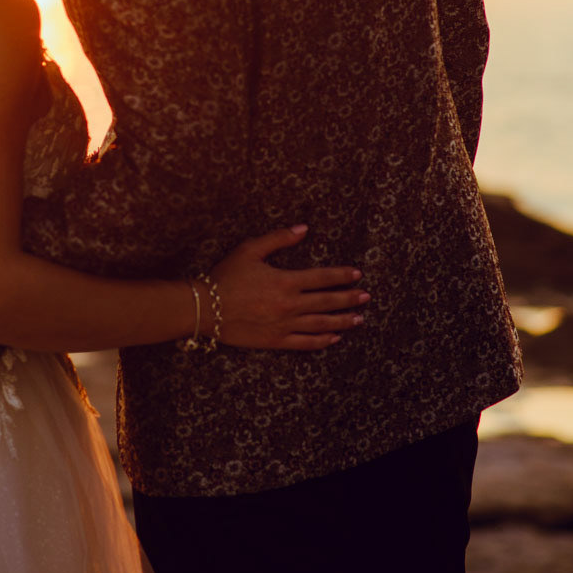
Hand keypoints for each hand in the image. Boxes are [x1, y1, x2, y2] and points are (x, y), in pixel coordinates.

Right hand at [207, 225, 367, 350]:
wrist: (205, 308)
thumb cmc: (225, 276)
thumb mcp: (249, 250)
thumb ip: (278, 239)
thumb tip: (303, 229)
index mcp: (285, 281)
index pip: (322, 278)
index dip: (342, 275)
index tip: (357, 274)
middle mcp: (289, 305)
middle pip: (327, 302)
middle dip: (349, 299)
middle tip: (366, 297)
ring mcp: (284, 325)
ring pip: (321, 324)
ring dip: (342, 321)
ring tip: (359, 319)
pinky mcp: (275, 341)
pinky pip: (305, 343)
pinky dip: (322, 341)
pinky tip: (335, 337)